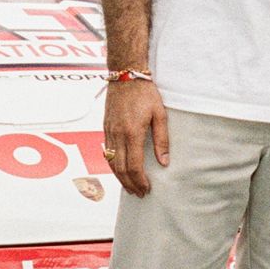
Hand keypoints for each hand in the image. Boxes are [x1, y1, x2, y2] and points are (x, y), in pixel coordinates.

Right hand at [102, 77, 168, 196]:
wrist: (125, 75)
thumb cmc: (145, 93)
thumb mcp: (160, 114)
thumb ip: (162, 139)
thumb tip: (164, 162)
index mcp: (132, 132)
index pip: (133, 165)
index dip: (139, 180)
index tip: (147, 189)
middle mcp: (117, 135)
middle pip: (120, 168)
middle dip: (130, 184)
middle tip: (139, 194)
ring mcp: (109, 132)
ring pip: (110, 162)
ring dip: (120, 178)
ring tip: (129, 187)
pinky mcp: (105, 128)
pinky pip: (106, 152)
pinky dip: (112, 166)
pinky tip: (119, 171)